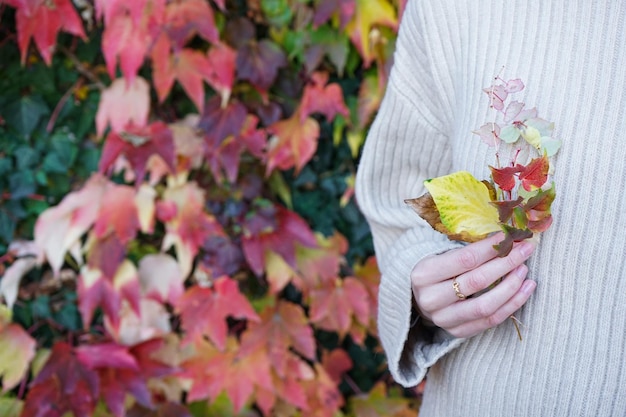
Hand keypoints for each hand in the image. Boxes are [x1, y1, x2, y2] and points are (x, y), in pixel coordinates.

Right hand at [411, 233, 536, 337]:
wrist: (419, 298)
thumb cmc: (436, 271)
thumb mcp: (441, 256)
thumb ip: (469, 250)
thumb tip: (508, 238)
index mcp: (424, 274)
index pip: (465, 259)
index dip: (491, 248)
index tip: (510, 236)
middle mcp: (431, 298)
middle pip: (477, 281)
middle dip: (506, 263)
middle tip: (525, 250)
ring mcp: (443, 319)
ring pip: (485, 306)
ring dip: (511, 287)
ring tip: (525, 271)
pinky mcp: (456, 332)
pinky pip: (490, 321)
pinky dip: (512, 305)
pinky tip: (525, 290)